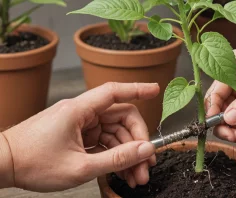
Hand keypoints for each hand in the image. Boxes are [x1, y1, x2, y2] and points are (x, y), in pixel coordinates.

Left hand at [2, 82, 159, 191]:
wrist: (2, 165)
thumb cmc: (32, 163)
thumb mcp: (81, 166)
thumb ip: (117, 158)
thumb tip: (145, 150)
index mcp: (79, 110)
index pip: (115, 92)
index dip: (138, 89)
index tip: (156, 90)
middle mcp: (81, 113)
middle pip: (120, 118)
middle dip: (137, 142)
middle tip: (146, 166)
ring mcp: (79, 124)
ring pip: (113, 133)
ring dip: (127, 154)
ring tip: (135, 177)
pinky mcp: (77, 135)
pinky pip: (103, 142)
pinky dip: (114, 156)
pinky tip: (122, 172)